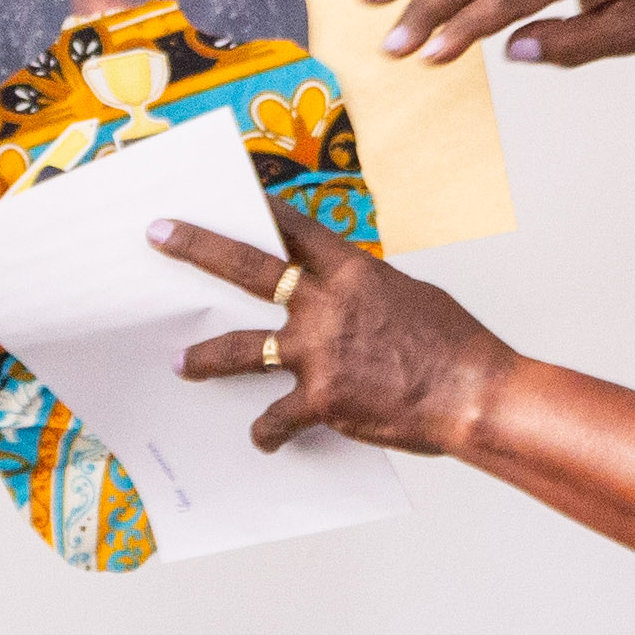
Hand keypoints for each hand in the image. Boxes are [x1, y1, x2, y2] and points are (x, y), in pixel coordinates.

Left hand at [161, 211, 517, 456]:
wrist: (474, 395)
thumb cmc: (454, 347)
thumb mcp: (410, 298)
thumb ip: (365, 295)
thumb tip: (343, 302)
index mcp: (355, 273)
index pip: (296, 230)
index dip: (260, 210)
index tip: (231, 193)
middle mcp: (328, 305)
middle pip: (248, 268)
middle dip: (198, 248)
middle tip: (160, 235)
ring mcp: (320, 352)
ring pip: (242, 348)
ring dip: (206, 357)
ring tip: (181, 364)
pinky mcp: (321, 399)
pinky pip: (277, 418)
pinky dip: (267, 432)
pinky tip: (262, 441)